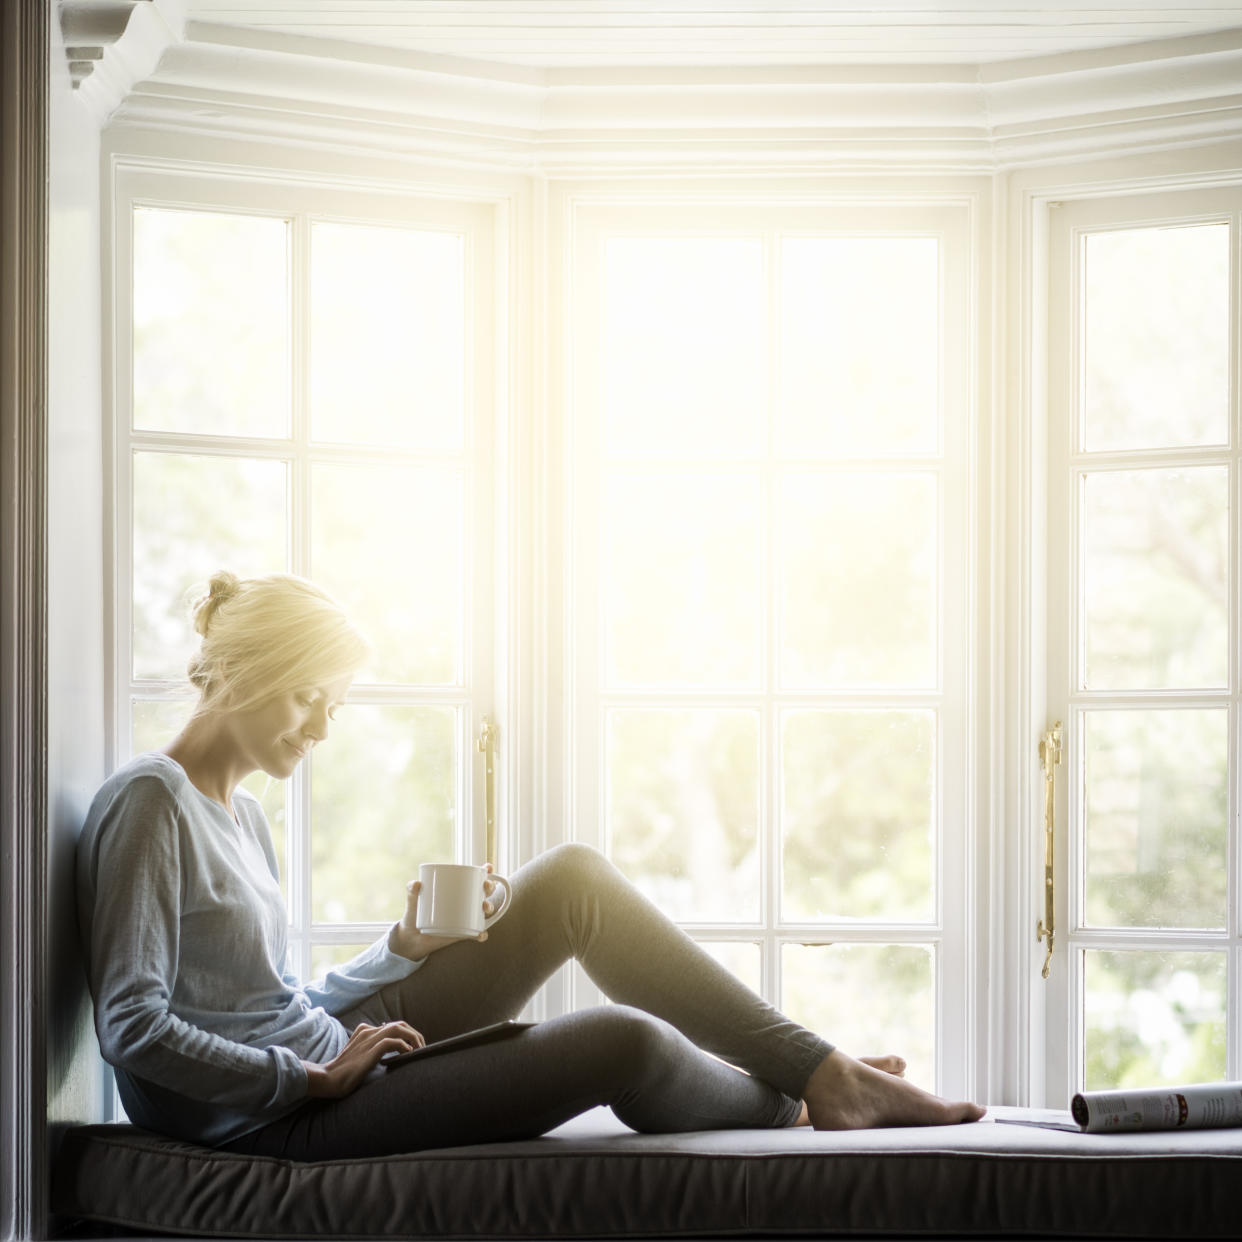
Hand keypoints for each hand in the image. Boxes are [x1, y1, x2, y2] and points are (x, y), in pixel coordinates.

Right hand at [303, 1020, 424, 1098]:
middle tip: (423, 1048)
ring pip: (398, 1029)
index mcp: (365, 1031)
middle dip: (415, 1034)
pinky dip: (404, 1046)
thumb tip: (391, 1052)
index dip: (408, 1034)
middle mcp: (368, 1031)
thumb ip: (371, 1049)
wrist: (328, 1079)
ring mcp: (368, 1039)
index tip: (415, 1046)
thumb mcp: (359, 1055)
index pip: (393, 1026)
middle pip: (399, 1024)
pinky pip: (392, 1042)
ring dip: (413, 1038)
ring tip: (420, 1050)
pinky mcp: (369, 1051)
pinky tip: (409, 1055)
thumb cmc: (344, 1072)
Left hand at [387, 864, 502, 961]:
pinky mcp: (463, 933)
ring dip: (489, 907)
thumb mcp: (413, 901)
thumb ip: (411, 891)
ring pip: (483, 910)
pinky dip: (481, 934)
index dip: (485, 871)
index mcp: (456, 889)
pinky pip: (477, 933)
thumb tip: (416, 884)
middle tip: (485, 887)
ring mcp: (466, 917)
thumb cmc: (415, 913)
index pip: (473, 878)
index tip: (488, 868)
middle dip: (489, 887)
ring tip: (484, 908)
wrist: (412, 937)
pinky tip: (480, 934)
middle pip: (483, 891)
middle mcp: (465, 902)